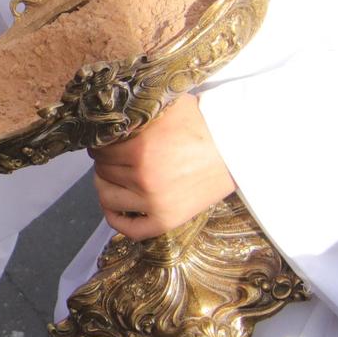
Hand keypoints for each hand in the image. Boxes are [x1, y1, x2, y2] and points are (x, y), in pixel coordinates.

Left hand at [86, 93, 235, 238]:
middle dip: (105, 162)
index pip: (100, 149)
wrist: (236, 149)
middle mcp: (142, 176)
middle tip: (114, 158)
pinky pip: (129, 229)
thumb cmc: (202, 125)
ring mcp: (153, 201)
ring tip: (114, 178)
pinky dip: (116, 220)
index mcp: (139, 148)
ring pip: (107, 197)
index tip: (106, 144)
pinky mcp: (166, 220)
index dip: (101, 144)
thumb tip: (107, 116)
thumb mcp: (166, 107)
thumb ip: (135, 113)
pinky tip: (116, 208)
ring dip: (105, 186)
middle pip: (103, 171)